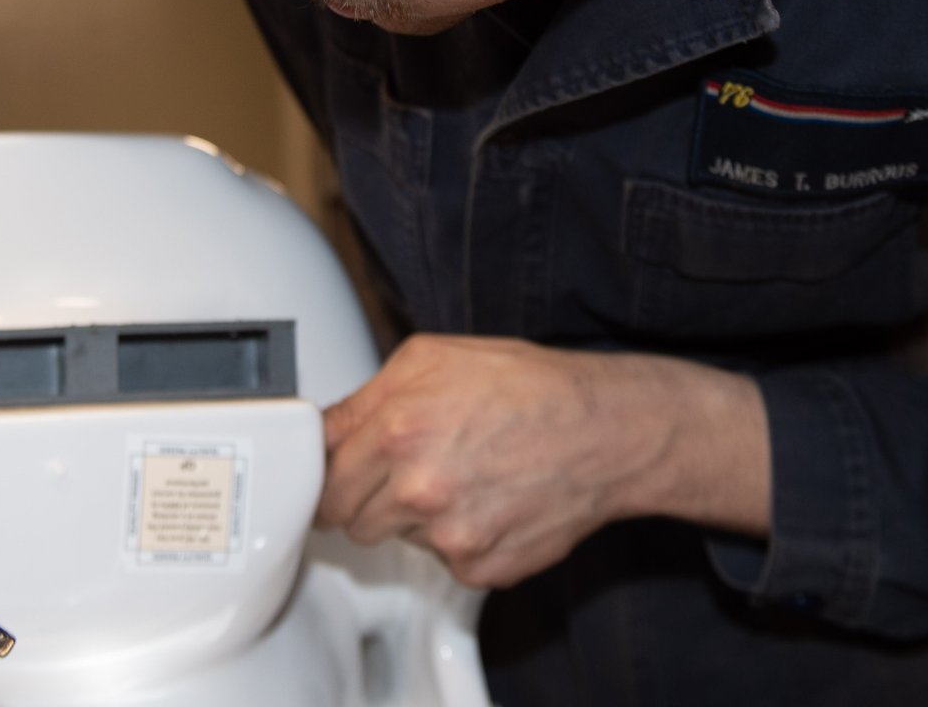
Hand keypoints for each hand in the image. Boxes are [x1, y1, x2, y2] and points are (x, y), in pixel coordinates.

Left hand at [316, 334, 770, 588]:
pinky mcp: (479, 568)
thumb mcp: (433, 358)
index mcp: (399, 428)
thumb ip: (364, 396)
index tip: (330, 474)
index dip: (326, 473)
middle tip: (409, 467)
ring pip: (394, 538)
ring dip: (412, 516)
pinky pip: (442, 560)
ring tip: (460, 476)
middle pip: (346, 517)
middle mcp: (419, 487)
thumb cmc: (530, 388)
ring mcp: (449, 535)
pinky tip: (487, 502)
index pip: (321, 476)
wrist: (607, 432)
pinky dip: (457, 538)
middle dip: (366, 494)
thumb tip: (320, 430)